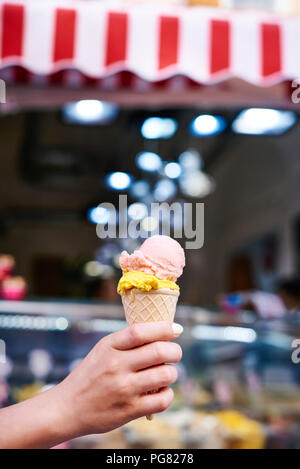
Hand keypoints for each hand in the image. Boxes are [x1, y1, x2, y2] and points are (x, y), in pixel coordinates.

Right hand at [56, 321, 182, 436]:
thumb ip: (128, 341)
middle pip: (159, 351)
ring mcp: (124, 389)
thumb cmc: (90, 375)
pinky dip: (168, 394)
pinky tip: (162, 391)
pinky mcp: (130, 410)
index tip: (176, 329)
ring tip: (166, 373)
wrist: (67, 408)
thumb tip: (163, 334)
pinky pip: (163, 400)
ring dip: (172, 372)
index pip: (141, 331)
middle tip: (175, 353)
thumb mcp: (102, 350)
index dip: (164, 328)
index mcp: (109, 347)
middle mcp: (116, 366)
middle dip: (175, 351)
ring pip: (165, 374)